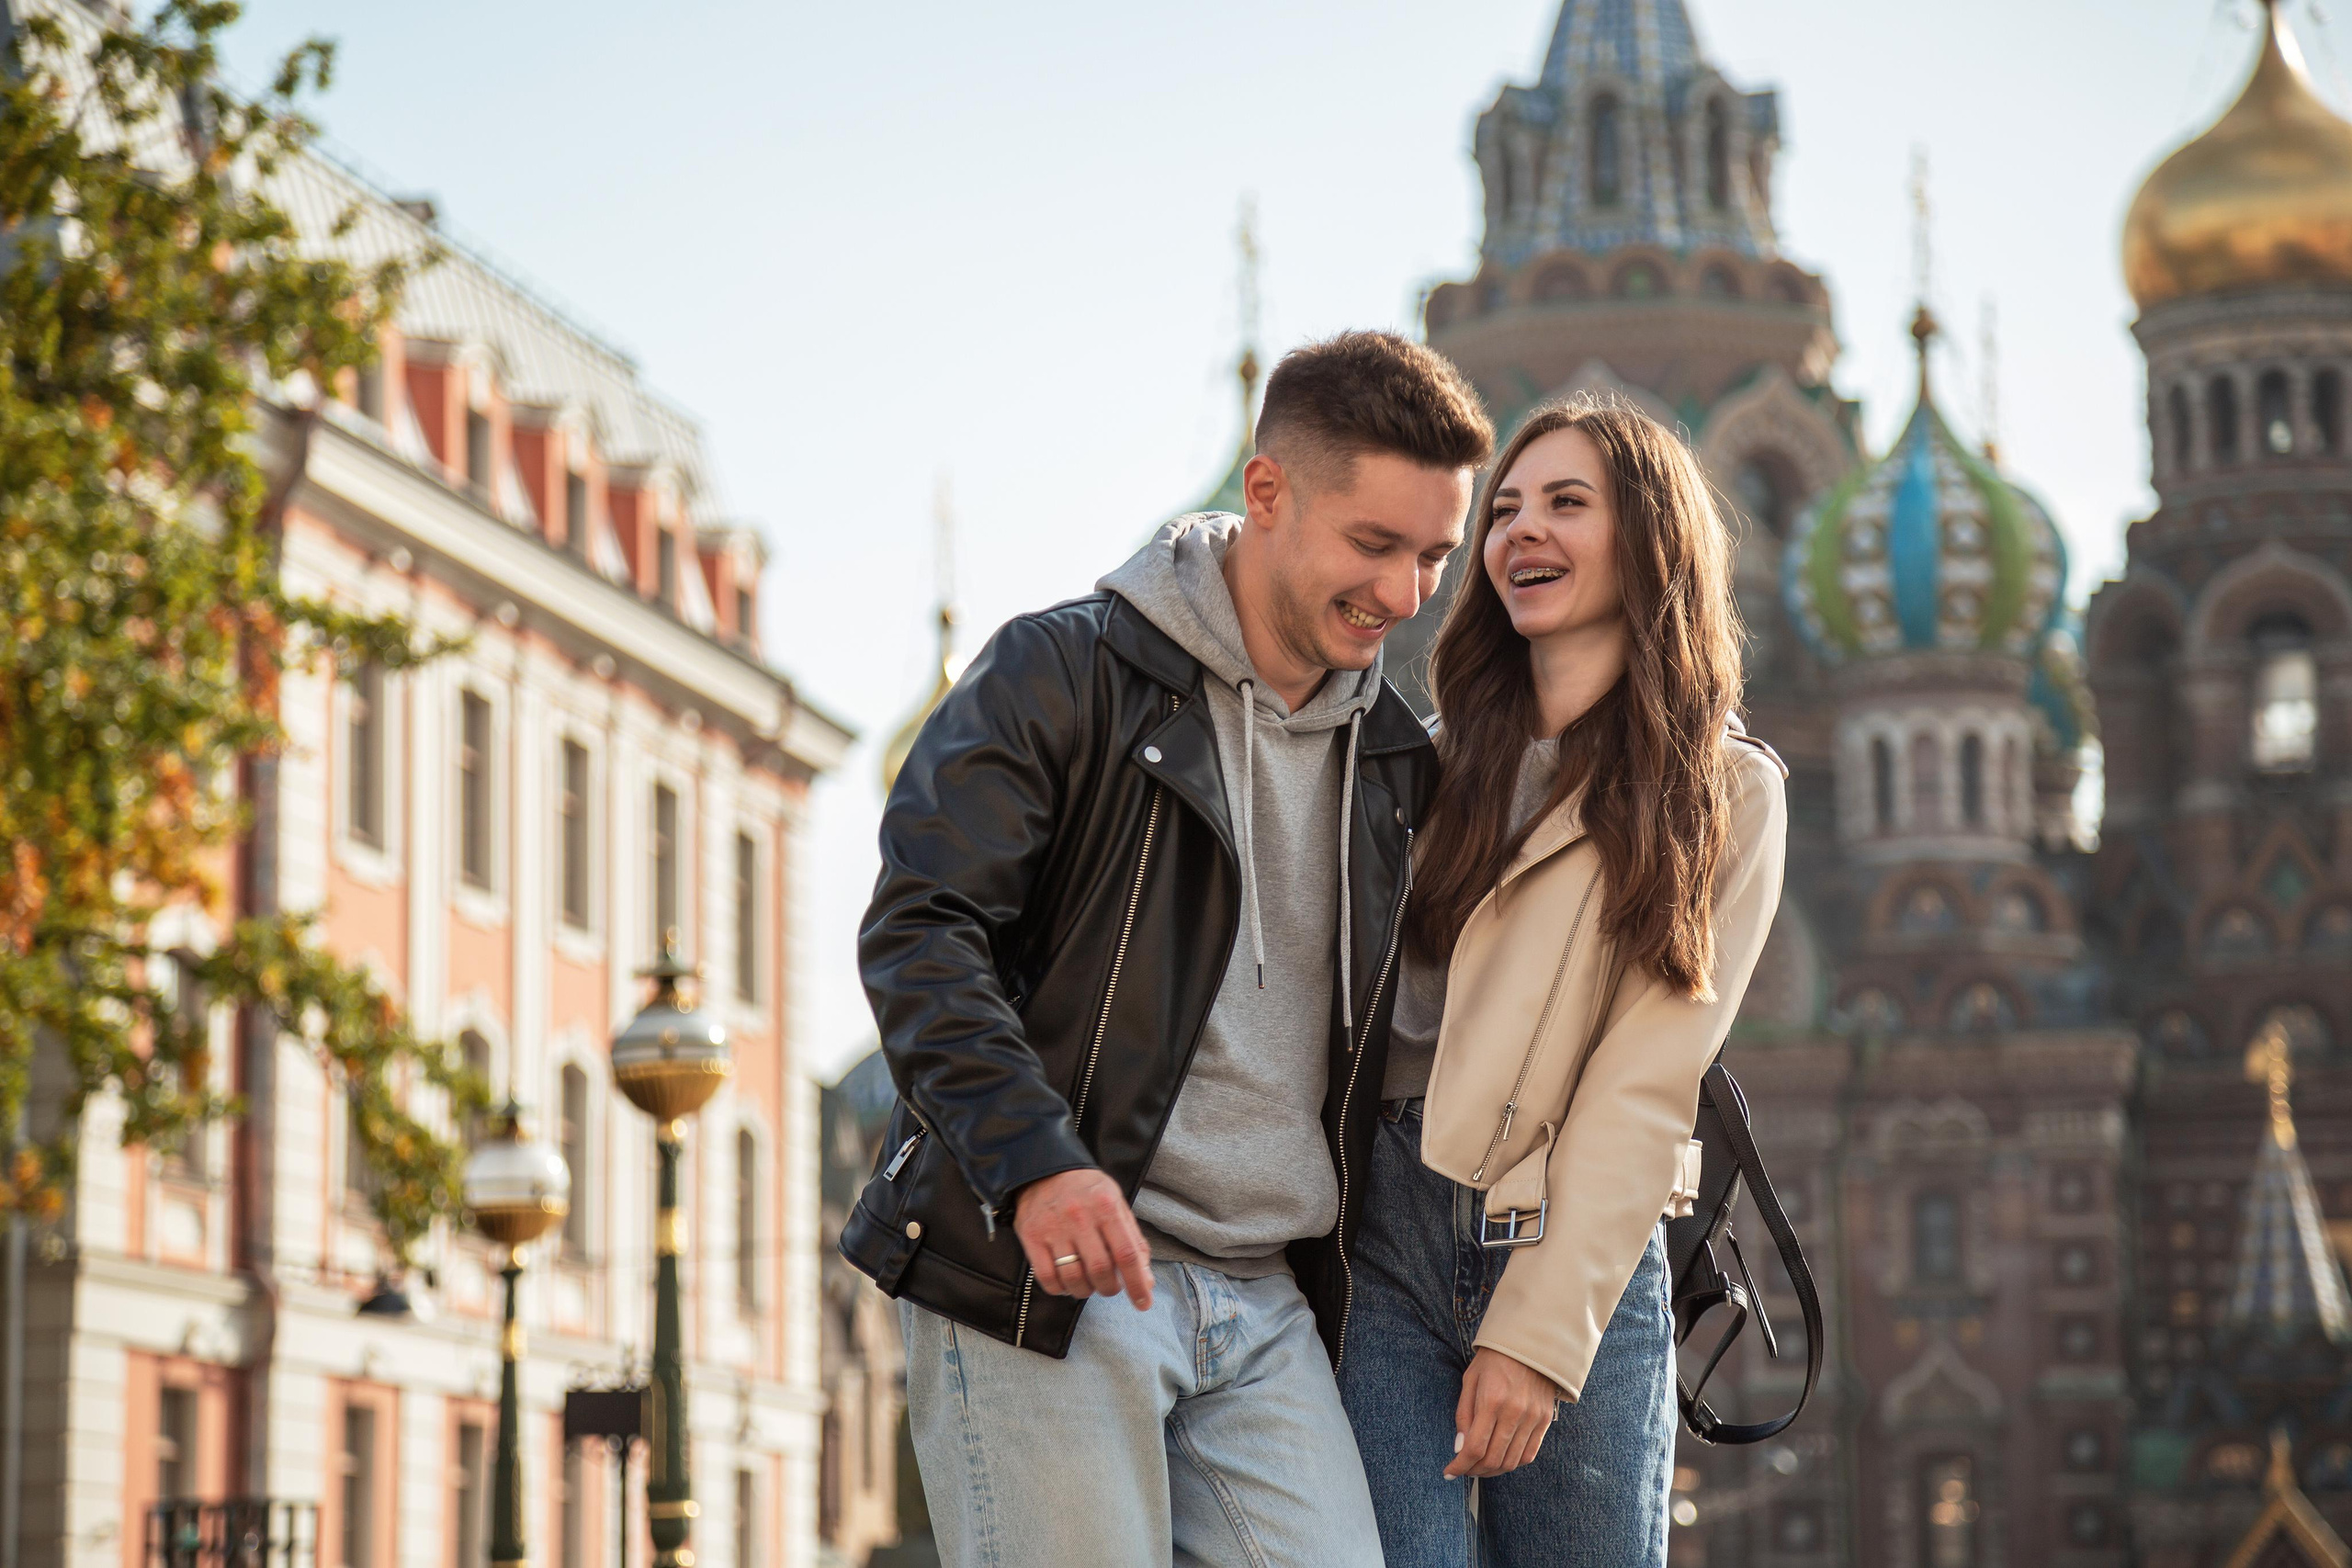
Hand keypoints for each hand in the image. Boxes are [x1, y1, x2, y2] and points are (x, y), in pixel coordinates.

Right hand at [1013, 1169, 1154, 1310]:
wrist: (1045, 1169)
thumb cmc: (1087, 1191)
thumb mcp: (1117, 1205)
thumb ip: (1133, 1241)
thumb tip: (1146, 1281)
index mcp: (1106, 1206)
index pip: (1127, 1254)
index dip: (1137, 1284)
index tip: (1143, 1304)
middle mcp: (1079, 1216)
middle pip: (1100, 1270)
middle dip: (1109, 1288)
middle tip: (1109, 1287)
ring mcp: (1053, 1227)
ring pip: (1073, 1278)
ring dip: (1085, 1291)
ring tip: (1088, 1284)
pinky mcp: (1031, 1236)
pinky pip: (1047, 1278)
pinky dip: (1060, 1289)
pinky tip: (1067, 1282)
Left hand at [1445, 1347, 1561, 1478]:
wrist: (1530, 1344)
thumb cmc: (1494, 1359)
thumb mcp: (1470, 1380)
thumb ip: (1463, 1415)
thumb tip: (1459, 1449)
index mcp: (1492, 1400)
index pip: (1475, 1448)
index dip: (1460, 1466)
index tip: (1449, 1472)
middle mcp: (1515, 1412)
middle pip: (1493, 1459)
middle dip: (1473, 1471)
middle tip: (1463, 1469)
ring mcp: (1532, 1418)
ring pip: (1511, 1462)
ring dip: (1492, 1471)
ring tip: (1479, 1467)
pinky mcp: (1545, 1421)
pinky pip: (1529, 1455)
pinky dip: (1512, 1463)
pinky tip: (1500, 1459)